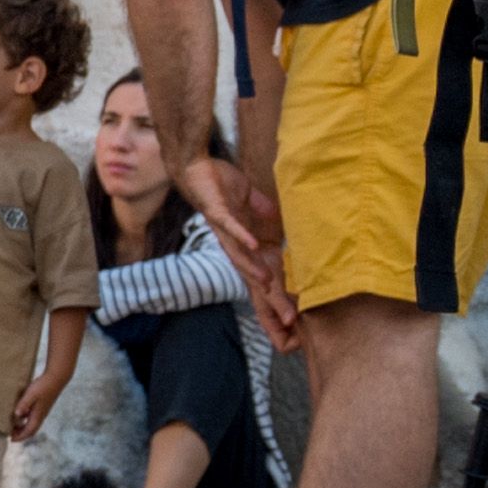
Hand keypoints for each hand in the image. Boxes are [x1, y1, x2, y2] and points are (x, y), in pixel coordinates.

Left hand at [10, 373, 70, 442]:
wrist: (57, 378)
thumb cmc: (43, 386)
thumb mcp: (31, 394)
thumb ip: (24, 404)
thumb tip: (16, 415)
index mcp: (38, 415)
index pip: (29, 431)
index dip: (20, 436)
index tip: (11, 440)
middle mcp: (41, 415)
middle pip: (31, 429)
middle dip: (20, 434)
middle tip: (9, 434)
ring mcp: (42, 410)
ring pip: (32, 423)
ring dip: (23, 426)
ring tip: (12, 426)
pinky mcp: (42, 405)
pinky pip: (33, 416)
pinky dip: (25, 418)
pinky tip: (19, 413)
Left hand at [183, 154, 297, 339]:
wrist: (195, 167)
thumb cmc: (220, 185)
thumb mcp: (249, 201)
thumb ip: (262, 211)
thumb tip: (276, 218)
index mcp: (243, 242)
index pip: (262, 273)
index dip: (275, 295)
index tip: (292, 317)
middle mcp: (231, 242)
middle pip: (251, 276)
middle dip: (267, 297)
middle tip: (285, 319)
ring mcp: (223, 229)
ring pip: (238, 256)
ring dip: (253, 270)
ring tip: (268, 284)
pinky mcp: (216, 212)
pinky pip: (229, 227)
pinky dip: (241, 235)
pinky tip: (254, 245)